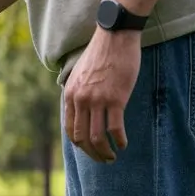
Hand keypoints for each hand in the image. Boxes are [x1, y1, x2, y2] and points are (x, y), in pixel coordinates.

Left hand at [62, 28, 140, 161]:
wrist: (115, 37)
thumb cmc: (101, 54)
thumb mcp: (80, 74)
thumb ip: (78, 92)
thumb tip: (80, 109)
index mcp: (70, 95)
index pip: (70, 129)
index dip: (79, 144)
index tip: (89, 149)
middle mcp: (81, 100)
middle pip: (82, 138)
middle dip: (92, 153)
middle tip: (103, 159)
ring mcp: (97, 101)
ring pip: (97, 137)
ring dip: (105, 152)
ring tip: (112, 157)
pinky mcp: (116, 99)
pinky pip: (115, 128)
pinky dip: (119, 140)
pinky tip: (124, 144)